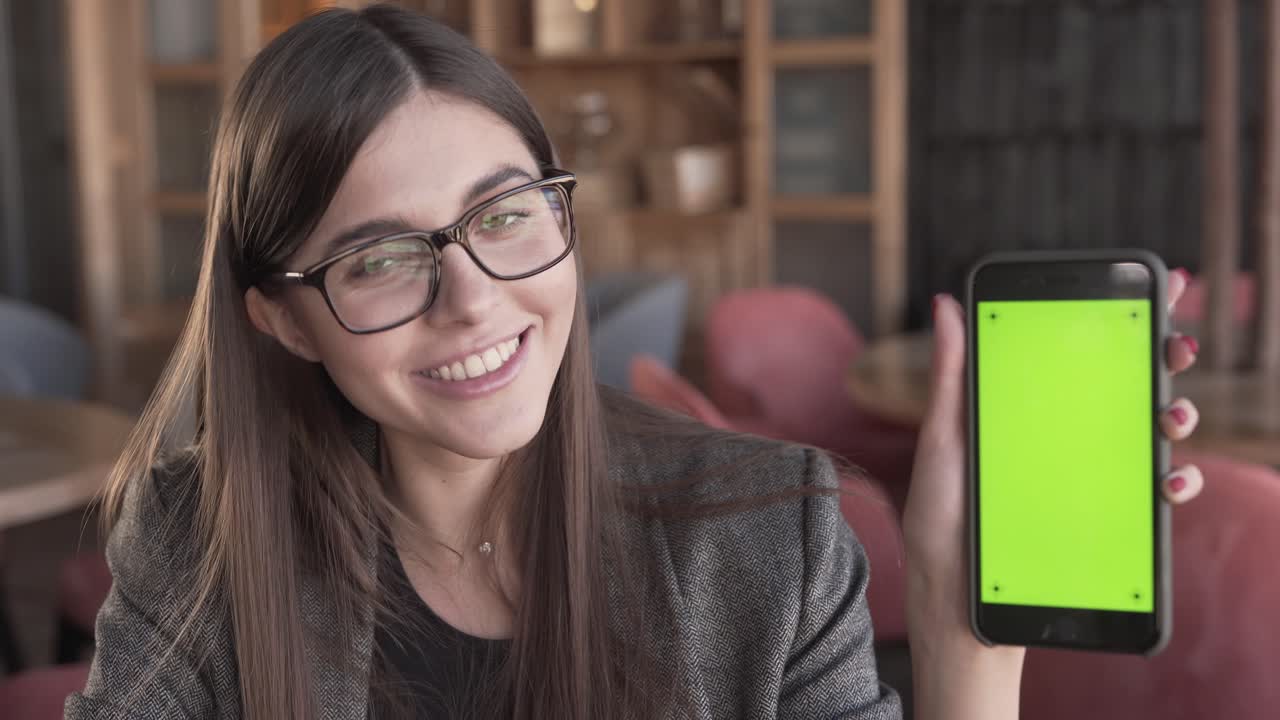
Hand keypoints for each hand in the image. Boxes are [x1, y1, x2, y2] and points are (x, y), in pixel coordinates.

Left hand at [902, 269, 1202, 717]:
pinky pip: (1153, 497)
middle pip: (1126, 386)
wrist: (958, 602)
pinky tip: (1170, 482)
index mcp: (1031, 411)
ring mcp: (1089, 479)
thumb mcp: (945, 442)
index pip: (1078, 353)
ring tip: (1172, 414)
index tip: (1158, 282)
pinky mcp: (1105, 521)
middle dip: (1163, 357)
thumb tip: (947, 303)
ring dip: (1176, 415)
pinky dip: (1174, 484)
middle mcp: (1065, 439)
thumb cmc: (945, 520)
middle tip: (1176, 344)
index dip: (1122, 317)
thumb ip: (954, 375)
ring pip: (1149, 435)